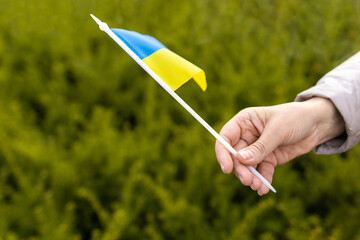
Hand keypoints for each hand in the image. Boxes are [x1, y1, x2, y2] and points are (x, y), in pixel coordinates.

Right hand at [215, 97, 344, 194]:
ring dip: (250, 177)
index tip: (227, 168)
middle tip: (248, 181)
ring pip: (247, 166)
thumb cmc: (296, 118)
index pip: (225, 137)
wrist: (317, 124)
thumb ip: (260, 147)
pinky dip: (262, 180)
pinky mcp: (268, 158)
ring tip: (258, 186)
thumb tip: (240, 160)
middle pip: (235, 155)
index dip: (223, 153)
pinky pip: (261, 171)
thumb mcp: (278, 130)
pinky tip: (264, 188)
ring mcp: (257, 148)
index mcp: (244, 121)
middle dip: (241, 170)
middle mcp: (247, 135)